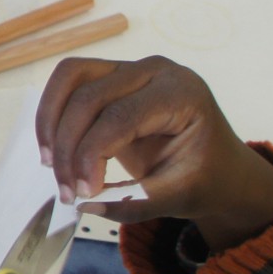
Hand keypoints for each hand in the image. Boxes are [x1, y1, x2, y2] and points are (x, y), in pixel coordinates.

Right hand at [37, 56, 272, 252]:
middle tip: (67, 190)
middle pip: (88, 96)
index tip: (84, 194)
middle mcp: (156, 71)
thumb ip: (134, 203)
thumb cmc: (207, 179)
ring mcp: (131, 68)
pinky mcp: (112, 76)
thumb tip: (85, 205)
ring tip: (50, 163)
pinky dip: (53, 114)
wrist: (222, 168)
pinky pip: (69, 83)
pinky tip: (54, 148)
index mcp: (181, 94)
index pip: (119, 117)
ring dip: (51, 122)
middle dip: (68, 146)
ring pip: (69, 78)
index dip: (90, 155)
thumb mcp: (178, 198)